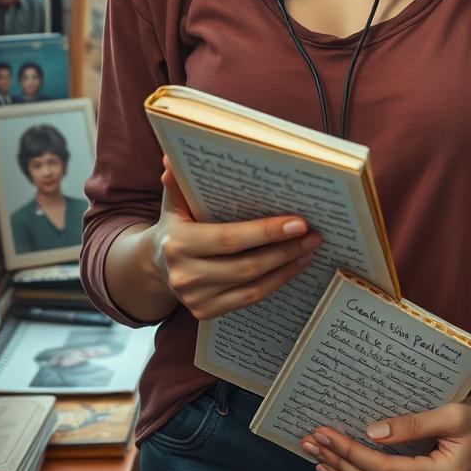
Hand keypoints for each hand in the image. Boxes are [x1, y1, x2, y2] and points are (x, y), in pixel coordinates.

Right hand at [150, 155, 323, 320]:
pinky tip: (293, 266)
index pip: (229, 239)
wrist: (157, 266)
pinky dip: (275, 283)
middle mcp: (185, 275)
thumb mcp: (174, 203)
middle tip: (313, 234)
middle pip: (245, 265)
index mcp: (177, 243)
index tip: (298, 222)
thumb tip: (172, 157)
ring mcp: (195, 299)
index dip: (266, 232)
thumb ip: (178, 183)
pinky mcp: (205, 313)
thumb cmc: (176, 226)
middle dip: (284, 249)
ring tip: (309, 249)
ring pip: (251, 286)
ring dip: (285, 267)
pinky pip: (248, 300)